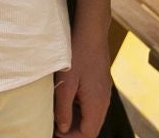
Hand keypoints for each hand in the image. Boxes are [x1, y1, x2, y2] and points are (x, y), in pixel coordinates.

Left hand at [54, 0, 113, 137]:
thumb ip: (63, 109)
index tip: (55, 134)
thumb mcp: (65, 84)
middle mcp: (104, 101)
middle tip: (55, 129)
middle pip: (91, 127)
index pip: (88, 134)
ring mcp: (104, 92)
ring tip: (58, 117)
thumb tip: (63, 128)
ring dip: (76, 121)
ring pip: (92, 117)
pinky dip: (80, 110)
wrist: (91, 31)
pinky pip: (92, 105)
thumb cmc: (77, 54)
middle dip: (74, 132)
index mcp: (97, 104)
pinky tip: (66, 102)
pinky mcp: (101, 84)